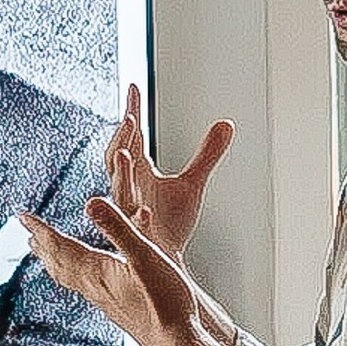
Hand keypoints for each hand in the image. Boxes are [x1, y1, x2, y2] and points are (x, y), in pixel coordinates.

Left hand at [16, 189, 262, 345]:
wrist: (176, 344)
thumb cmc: (164, 302)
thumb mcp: (144, 255)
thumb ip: (118, 228)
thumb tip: (92, 203)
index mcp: (97, 270)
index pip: (60, 246)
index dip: (41, 229)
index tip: (22, 217)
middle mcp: (94, 286)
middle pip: (59, 263)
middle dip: (43, 245)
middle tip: (27, 233)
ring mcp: (104, 300)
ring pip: (69, 278)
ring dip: (55, 263)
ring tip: (46, 255)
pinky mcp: (115, 309)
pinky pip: (84, 288)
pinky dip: (74, 277)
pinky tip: (86, 280)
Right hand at [105, 86, 233, 257]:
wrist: (165, 258)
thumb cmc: (170, 221)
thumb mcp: (193, 183)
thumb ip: (207, 154)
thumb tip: (226, 124)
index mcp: (139, 173)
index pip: (133, 137)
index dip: (132, 112)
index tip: (134, 87)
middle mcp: (130, 188)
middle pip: (120, 159)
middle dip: (124, 139)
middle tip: (132, 118)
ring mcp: (132, 212)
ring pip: (122, 190)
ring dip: (122, 173)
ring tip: (127, 155)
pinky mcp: (139, 236)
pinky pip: (136, 226)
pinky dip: (140, 218)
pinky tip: (147, 211)